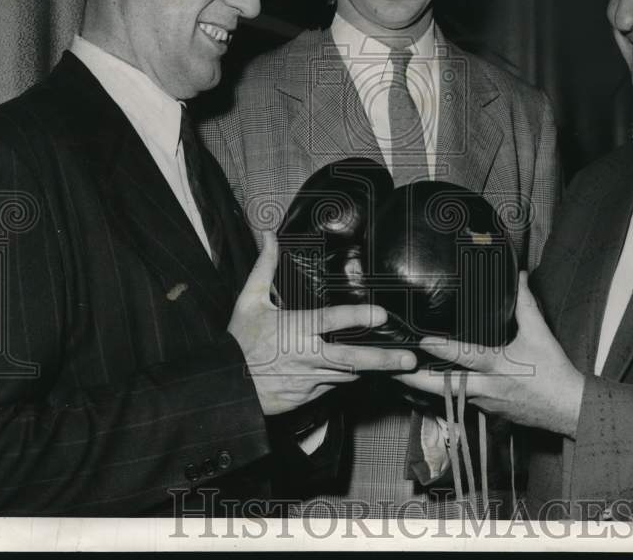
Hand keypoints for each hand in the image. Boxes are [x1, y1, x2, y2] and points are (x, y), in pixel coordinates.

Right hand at [228, 232, 417, 415]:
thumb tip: (269, 235)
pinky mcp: (305, 398)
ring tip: (397, 364)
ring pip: (346, 375)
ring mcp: (307, 380)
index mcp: (294, 329)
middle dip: (383, 359)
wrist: (223, 386)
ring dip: (368, 368)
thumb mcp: (249, 300)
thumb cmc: (238, 339)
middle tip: (409, 358)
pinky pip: (332, 387)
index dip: (357, 317)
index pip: (330, 321)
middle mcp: (305, 356)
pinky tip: (353, 371)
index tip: (381, 314)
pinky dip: (343, 378)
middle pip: (351, 359)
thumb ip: (265, 266)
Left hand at [395, 271, 583, 436]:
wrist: (569, 409)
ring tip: (398, 376)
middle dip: (414, 380)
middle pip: (444, 386)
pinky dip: (442, 394)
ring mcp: (484, 403)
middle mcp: (487, 387)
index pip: (466, 356)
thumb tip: (518, 275)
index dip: (441, 349)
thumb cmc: (554, 370)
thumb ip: (525, 302)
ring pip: (447, 396)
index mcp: (499, 366)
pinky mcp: (487, 412)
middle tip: (390, 370)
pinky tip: (426, 387)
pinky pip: (459, 402)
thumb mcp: (540, 333)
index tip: (420, 341)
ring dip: (423, 387)